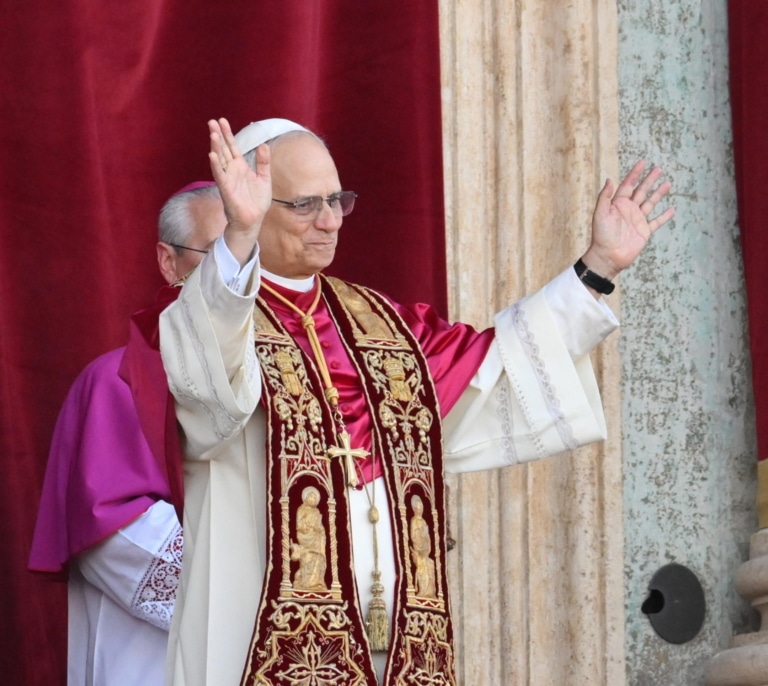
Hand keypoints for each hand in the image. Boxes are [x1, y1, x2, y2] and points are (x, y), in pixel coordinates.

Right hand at [208, 118, 271, 264]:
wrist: (254, 220)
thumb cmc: (256, 201)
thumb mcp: (264, 179)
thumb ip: (263, 162)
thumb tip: (263, 144)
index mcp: (241, 167)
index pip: (232, 146)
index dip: (227, 134)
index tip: (222, 120)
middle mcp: (232, 171)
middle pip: (223, 149)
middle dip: (218, 136)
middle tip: (211, 121)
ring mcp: (228, 179)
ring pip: (220, 160)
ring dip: (215, 147)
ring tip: (212, 133)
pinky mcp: (226, 190)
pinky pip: (220, 176)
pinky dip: (216, 166)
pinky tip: (212, 155)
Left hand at [582, 160, 674, 280]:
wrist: (608, 256)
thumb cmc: (601, 235)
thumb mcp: (600, 213)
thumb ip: (605, 197)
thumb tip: (610, 179)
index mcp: (618, 204)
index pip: (628, 185)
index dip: (635, 174)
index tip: (642, 162)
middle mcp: (628, 210)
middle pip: (641, 191)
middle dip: (649, 180)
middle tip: (658, 169)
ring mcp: (637, 220)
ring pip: (650, 203)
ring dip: (658, 194)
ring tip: (667, 184)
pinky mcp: (644, 231)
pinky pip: (656, 222)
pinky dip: (664, 216)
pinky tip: (671, 210)